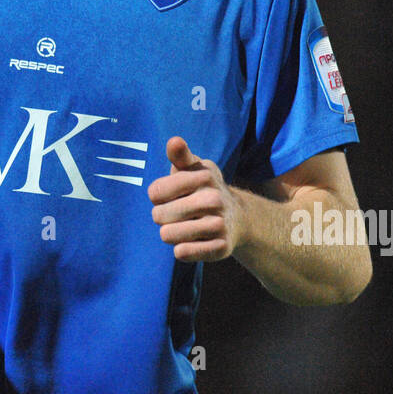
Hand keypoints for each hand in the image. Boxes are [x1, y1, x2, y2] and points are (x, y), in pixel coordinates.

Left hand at [149, 136, 243, 261]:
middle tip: (177, 214)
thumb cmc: (203, 189)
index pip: (155, 192)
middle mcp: (214, 199)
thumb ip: (180, 155)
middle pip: (159, 215)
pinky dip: (181, 249)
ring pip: (168, 235)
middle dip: (162, 217)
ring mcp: (219, 224)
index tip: (169, 195)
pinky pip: (183, 252)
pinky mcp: (221, 248)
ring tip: (183, 227)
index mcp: (204, 176)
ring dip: (170, 234)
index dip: (157, 196)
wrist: (237, 218)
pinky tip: (190, 242)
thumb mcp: (194, 169)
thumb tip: (174, 141)